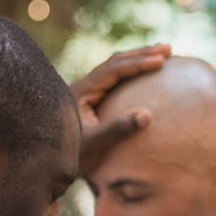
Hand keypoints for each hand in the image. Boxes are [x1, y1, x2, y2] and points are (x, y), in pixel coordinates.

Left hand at [72, 44, 170, 175]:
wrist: (47, 166)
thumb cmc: (70, 157)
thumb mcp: (94, 145)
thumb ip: (118, 129)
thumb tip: (147, 115)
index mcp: (81, 91)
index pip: (114, 70)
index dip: (138, 63)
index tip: (161, 61)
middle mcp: (82, 86)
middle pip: (114, 63)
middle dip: (141, 54)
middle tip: (168, 49)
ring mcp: (85, 93)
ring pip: (114, 69)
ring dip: (137, 61)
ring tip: (161, 56)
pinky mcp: (89, 101)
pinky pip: (113, 80)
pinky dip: (131, 73)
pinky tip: (144, 75)